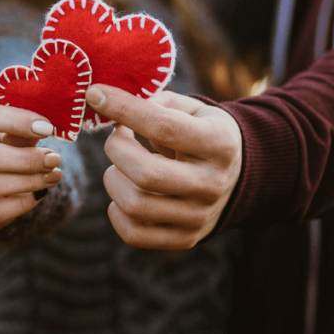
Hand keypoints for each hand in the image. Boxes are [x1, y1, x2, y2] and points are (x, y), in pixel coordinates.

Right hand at [0, 104, 63, 234]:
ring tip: (53, 177)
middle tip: (54, 160)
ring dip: (27, 182)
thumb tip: (45, 130)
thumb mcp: (5, 139)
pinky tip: (37, 196)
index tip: (48, 128)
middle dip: (25, 159)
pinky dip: (18, 205)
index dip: (17, 121)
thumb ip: (21, 135)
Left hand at [86, 84, 242, 249]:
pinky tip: (124, 192)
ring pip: (134, 205)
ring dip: (114, 180)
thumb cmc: (202, 134)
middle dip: (116, 150)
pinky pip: (133, 234)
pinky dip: (116, 212)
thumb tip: (109, 104)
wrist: (238, 178)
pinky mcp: (186, 239)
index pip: (163, 127)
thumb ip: (155, 103)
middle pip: (146, 174)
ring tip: (120, 167)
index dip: (124, 109)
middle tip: (117, 138)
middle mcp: (212, 183)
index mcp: (218, 143)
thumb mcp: (192, 110)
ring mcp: (199, 216)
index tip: (95, 94)